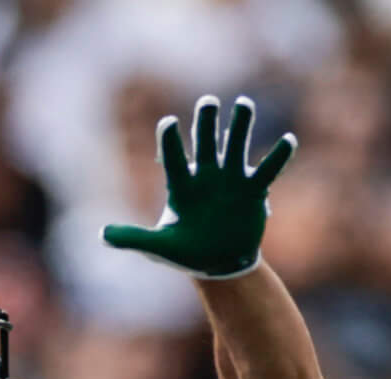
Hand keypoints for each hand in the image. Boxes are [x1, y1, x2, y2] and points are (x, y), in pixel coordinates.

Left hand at [102, 94, 294, 279]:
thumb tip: (102, 234)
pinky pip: (267, 171)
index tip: (169, 123)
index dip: (170, 140)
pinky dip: (278, 158)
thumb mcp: (159, 248)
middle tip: (208, 103)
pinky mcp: (253, 192)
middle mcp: (206, 176)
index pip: (173, 157)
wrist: (219, 264)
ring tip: (244, 104)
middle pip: (205, 143)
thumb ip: (133, 238)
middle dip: (207, 123)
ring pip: (236, 147)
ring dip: (240, 127)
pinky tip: (289, 140)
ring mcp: (230, 181)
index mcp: (182, 185)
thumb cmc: (186, 253)